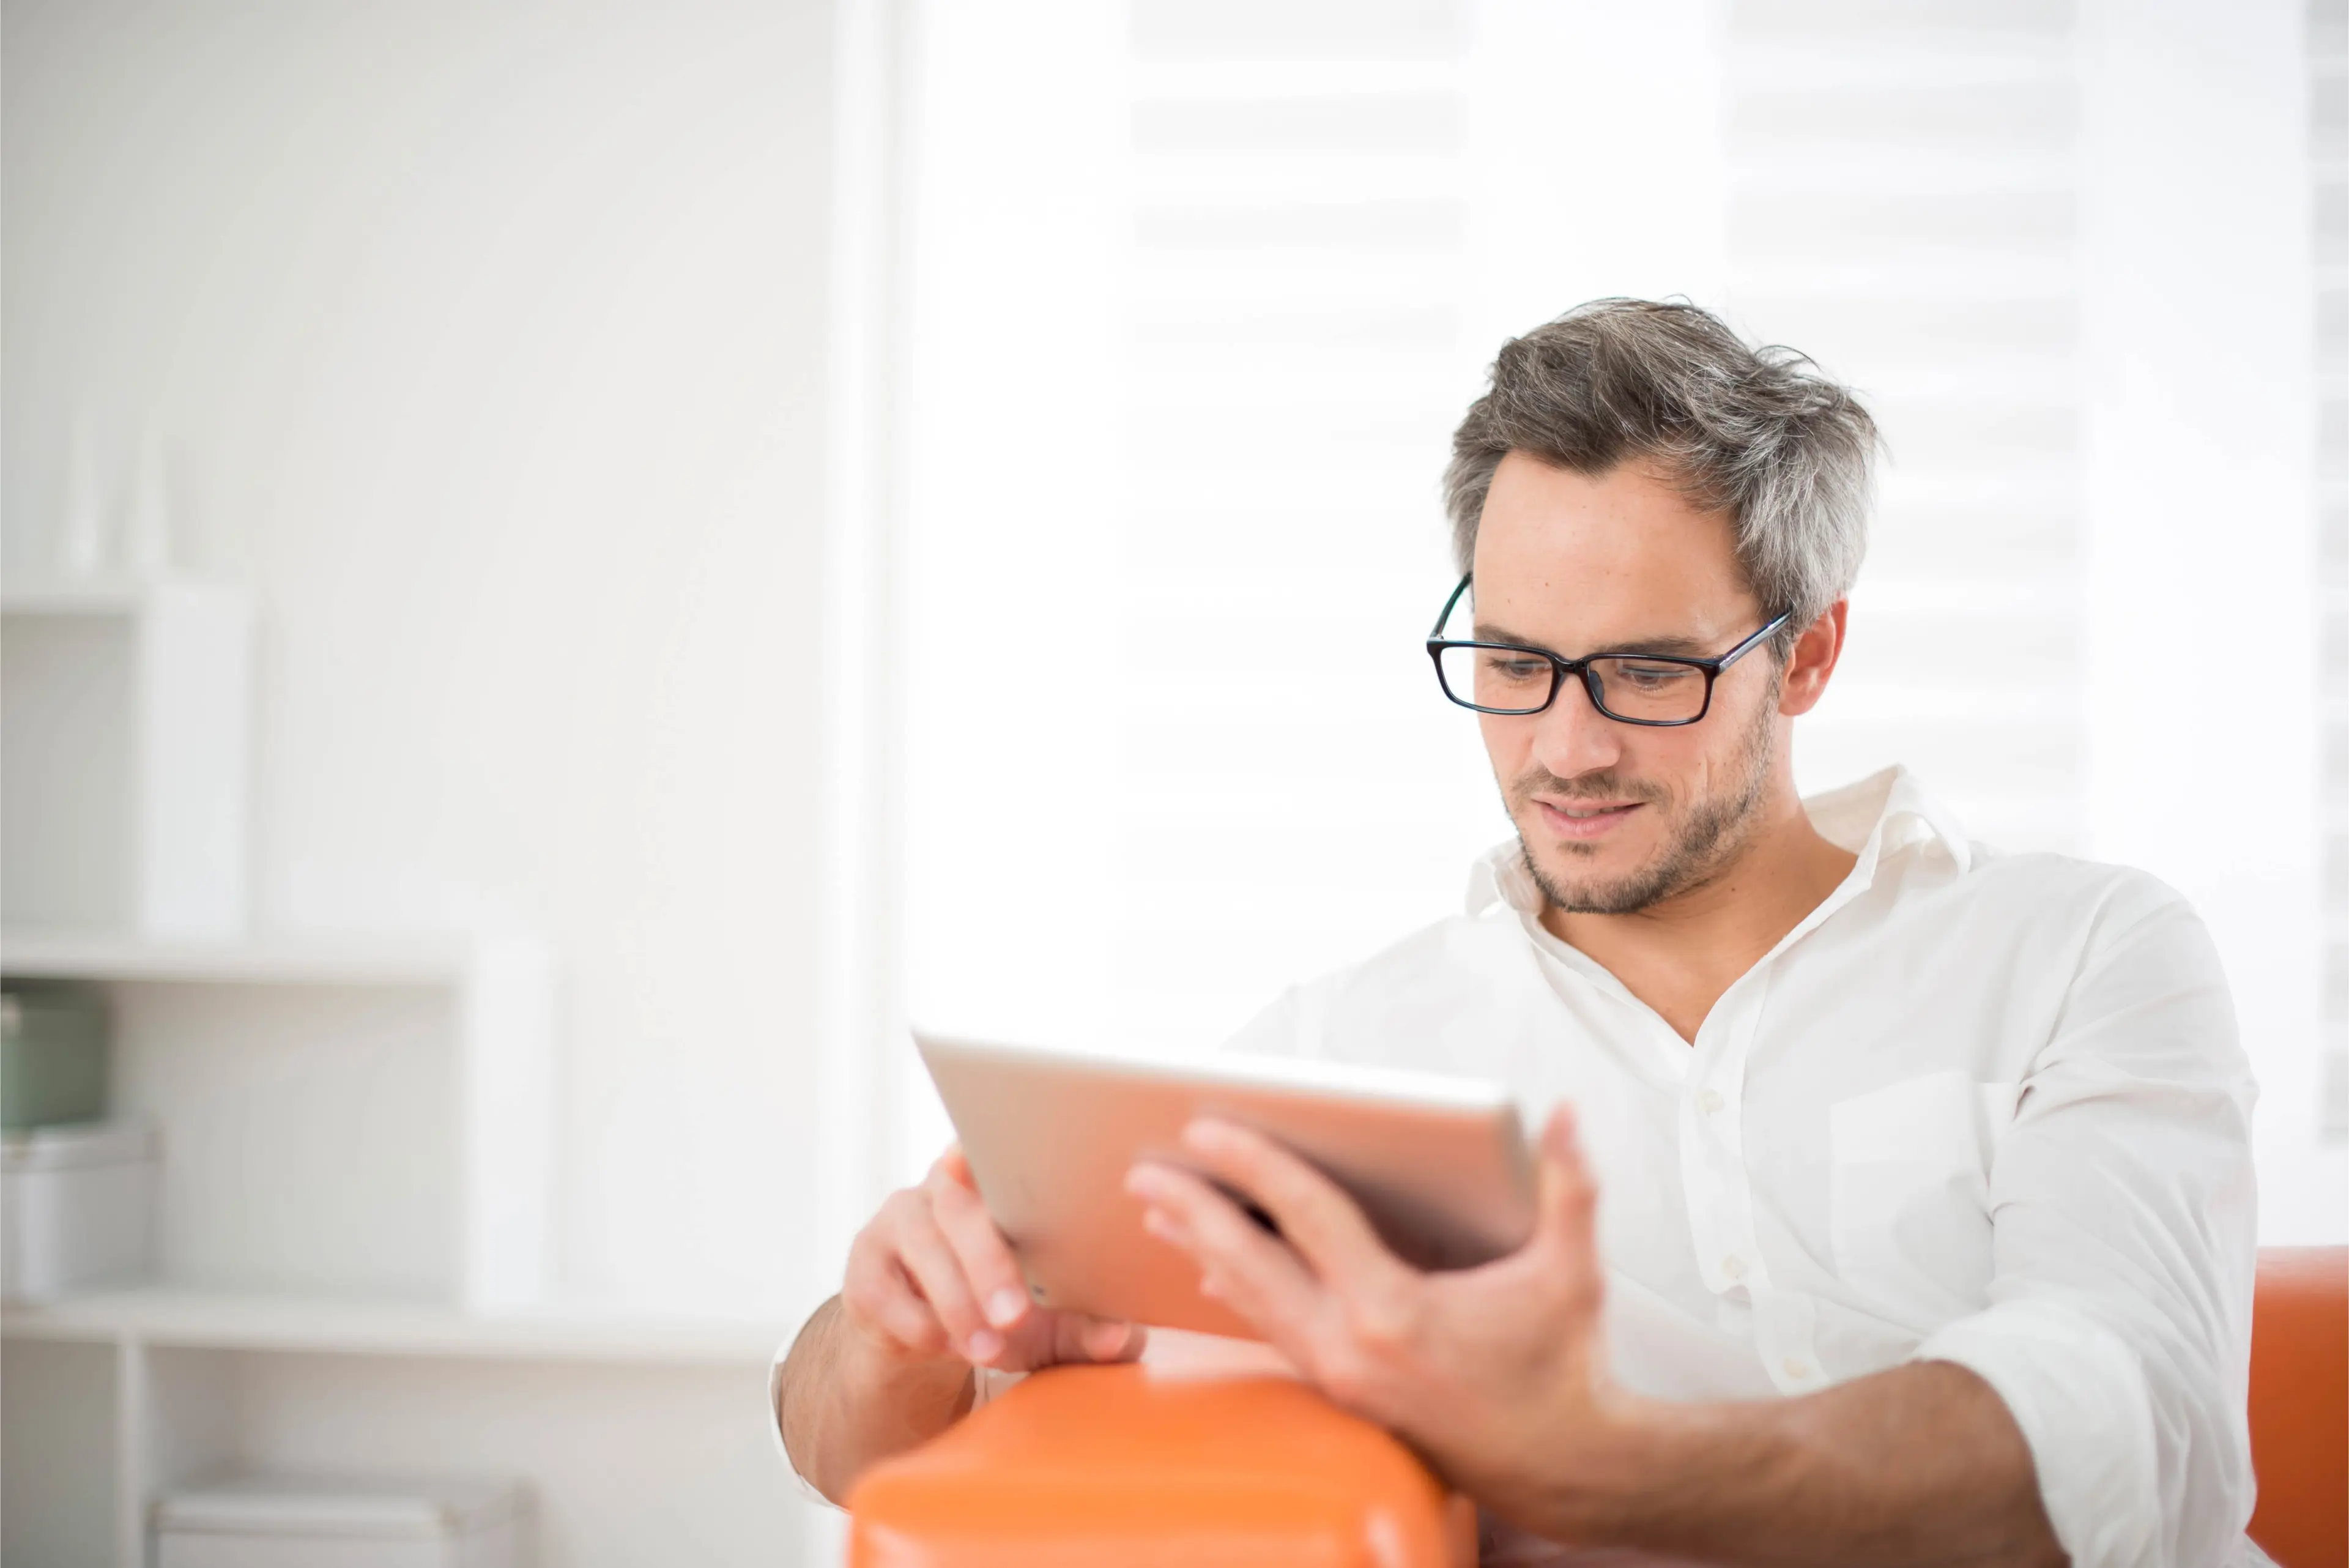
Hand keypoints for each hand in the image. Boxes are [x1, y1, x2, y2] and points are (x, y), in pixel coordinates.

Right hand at [842, 1145, 1147, 1374]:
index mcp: (999, 1181)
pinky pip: (885, 1289)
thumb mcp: (1053, 1326)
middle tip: (1016, 1318)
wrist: (929, 1340)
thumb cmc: (1006, 1311)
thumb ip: (1087, 1329)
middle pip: (960, 1208)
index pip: (994, 1147)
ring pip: (924, 1245)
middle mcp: (943, 1186)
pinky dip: (919, 1322)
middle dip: (988, 1264)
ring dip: (957, 1301)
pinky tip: (946, 1346)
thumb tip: (1122, 1336)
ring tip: (988, 1349)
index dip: (990, 1149)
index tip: (983, 1160)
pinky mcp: (865, 1263)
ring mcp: (898, 1219)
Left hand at [1123, 1106, 1624, 1521]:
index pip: (1307, 1216)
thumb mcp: (1572, 1272)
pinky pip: (1272, 1333)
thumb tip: (1570, 1115)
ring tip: (1157, 1210)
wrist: (1562, 1466)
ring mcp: (1339, 1376)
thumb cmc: (1565, 1366)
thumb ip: (1570, 1186)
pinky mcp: (1341, 1392)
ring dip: (1202, 1252)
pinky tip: (1209, 1274)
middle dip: (1193, 1211)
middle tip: (1143, 1170)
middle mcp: (1351, 1348)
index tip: (1206, 1128)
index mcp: (1395, 1311)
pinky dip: (1236, 1294)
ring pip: (1252, 1302)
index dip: (1254, 1165)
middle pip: (1251, 1264)